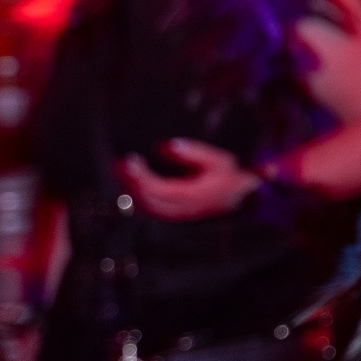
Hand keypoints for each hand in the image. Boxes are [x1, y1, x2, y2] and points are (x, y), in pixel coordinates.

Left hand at [120, 140, 261, 220]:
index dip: (139, 176)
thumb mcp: (218, 160)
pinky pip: (149, 208)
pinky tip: (129, 182)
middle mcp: (180, 209)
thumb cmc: (228, 177)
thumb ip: (192, 152)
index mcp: (190, 196)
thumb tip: (162, 146)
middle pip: (146, 199)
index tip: (129, 160)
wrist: (241, 198)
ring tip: (120, 169)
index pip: (157, 188)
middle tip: (118, 163)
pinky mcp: (173, 214)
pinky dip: (137, 196)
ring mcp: (176, 214)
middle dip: (129, 182)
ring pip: (145, 206)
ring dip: (130, 189)